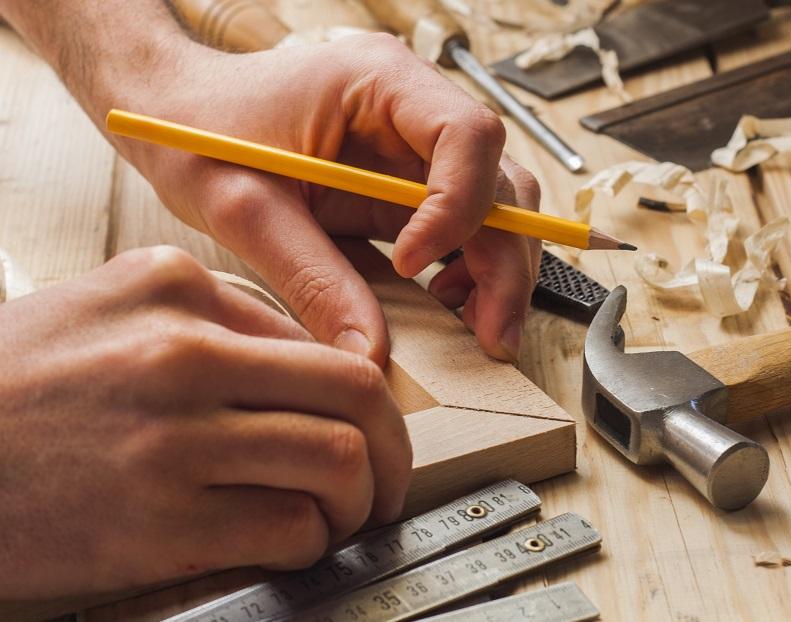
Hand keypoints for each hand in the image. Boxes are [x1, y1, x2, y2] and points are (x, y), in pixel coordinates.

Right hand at [0, 247, 410, 598]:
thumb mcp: (103, 311)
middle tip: (384, 482)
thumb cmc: (11, 392)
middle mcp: (180, 354)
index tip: (367, 431)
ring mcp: (172, 439)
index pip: (322, 340)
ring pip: (340, 463)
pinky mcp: (158, 522)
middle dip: (391, 450)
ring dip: (359, 503)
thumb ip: (208, 323)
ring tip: (340, 518)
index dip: (367, 399)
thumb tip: (309, 365)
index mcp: (174, 290)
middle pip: (355, 396)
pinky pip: (290, 528)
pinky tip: (290, 542)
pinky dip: (310, 541)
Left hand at [115, 34, 541, 363]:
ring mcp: (419, 145)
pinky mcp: (410, 182)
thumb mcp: (244, 207)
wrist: (174, 114)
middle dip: (505, 261)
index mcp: (379, 81)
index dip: (459, 206)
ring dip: (499, 270)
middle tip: (494, 334)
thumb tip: (369, 353)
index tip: (412, 264)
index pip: (468, 134)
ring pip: (500, 206)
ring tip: (478, 329)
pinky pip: (467, 225)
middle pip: (502, 180)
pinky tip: (447, 303)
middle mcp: (416, 106)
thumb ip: (312, 278)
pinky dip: (472, 269)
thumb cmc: (198, 133)